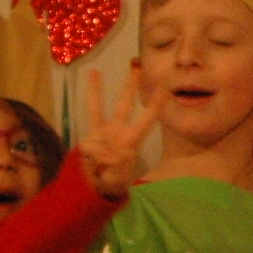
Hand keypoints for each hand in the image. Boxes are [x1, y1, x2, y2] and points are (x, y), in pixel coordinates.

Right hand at [77, 63, 161, 199]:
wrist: (97, 187)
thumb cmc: (114, 182)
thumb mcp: (117, 179)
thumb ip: (112, 165)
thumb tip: (104, 153)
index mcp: (131, 141)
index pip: (145, 121)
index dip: (154, 106)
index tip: (165, 90)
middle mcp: (117, 132)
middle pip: (124, 104)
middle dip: (130, 86)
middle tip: (137, 65)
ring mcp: (101, 133)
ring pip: (98, 109)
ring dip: (96, 91)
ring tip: (94, 72)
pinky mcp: (87, 139)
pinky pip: (87, 144)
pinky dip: (91, 155)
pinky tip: (96, 165)